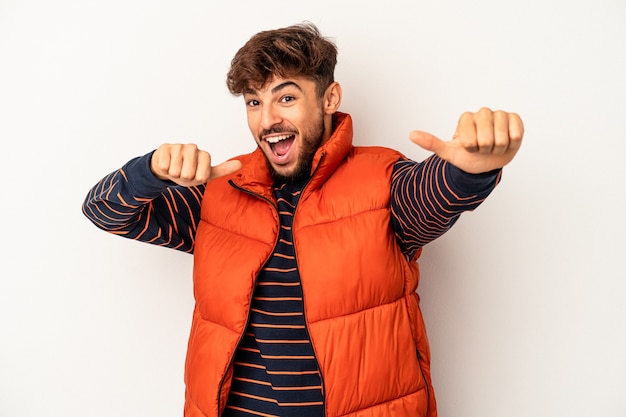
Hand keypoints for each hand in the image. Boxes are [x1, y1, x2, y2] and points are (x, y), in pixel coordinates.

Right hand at [150, 143, 241, 186]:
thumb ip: (223, 170)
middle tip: (184, 173)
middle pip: (188, 174)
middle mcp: (193, 148)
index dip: (196, 179)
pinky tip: (167, 165)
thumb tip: (240, 164)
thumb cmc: (189, 171)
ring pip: (175, 170)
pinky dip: (165, 170)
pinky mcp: (165, 147)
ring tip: (176, 169)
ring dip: (174, 174)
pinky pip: (165, 166)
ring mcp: (179, 147)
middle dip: (184, 178)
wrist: (169, 167)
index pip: (202, 175)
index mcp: (204, 155)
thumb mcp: (206, 174)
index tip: (196, 176)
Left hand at [409, 107, 523, 173]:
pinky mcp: (515, 119)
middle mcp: (483, 113)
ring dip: (498, 148)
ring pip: (501, 138)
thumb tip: (411, 135)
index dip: (470, 148)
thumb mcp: (448, 152)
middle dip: (484, 150)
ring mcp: (500, 114)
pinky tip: (506, 142)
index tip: (469, 147)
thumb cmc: (468, 155)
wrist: (487, 161)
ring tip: (493, 147)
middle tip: (482, 148)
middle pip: (486, 139)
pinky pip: (516, 134)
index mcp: (466, 118)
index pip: (470, 139)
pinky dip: (512, 143)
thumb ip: (431, 143)